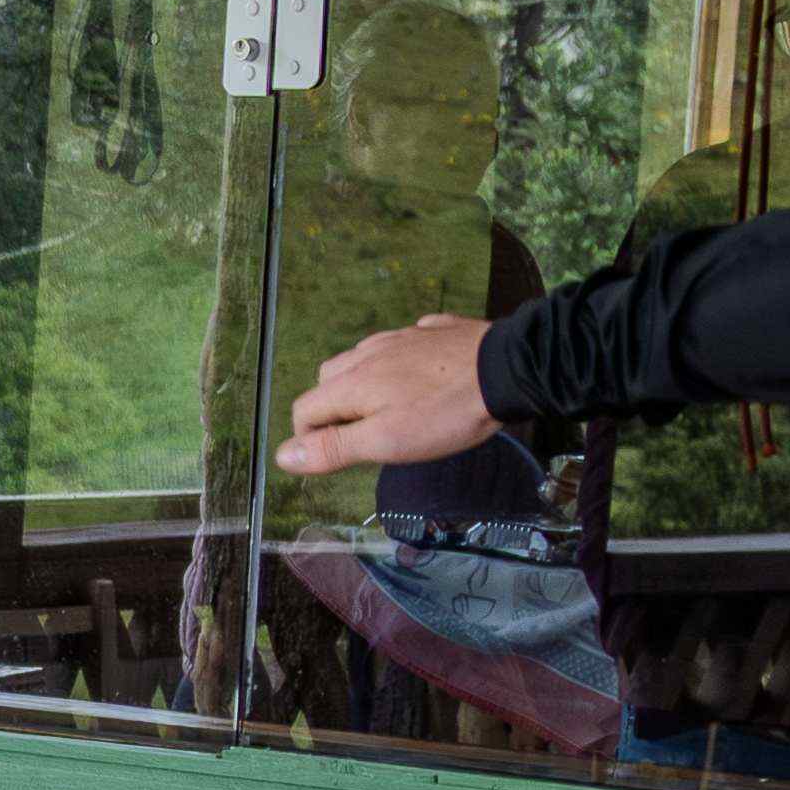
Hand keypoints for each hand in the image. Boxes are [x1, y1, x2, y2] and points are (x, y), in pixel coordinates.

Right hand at [278, 312, 504, 477]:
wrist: (505, 369)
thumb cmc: (446, 412)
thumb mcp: (387, 442)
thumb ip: (334, 448)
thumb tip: (284, 456)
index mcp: (352, 383)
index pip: (304, 408)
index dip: (309, 438)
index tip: (334, 457)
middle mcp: (368, 353)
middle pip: (328, 380)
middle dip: (333, 409)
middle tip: (364, 437)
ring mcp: (400, 337)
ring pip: (363, 359)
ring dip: (363, 385)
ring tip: (391, 409)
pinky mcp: (430, 332)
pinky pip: (401, 345)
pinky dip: (399, 364)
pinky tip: (422, 378)